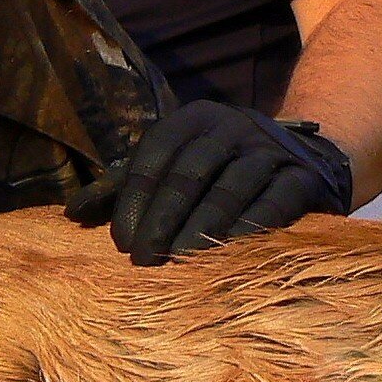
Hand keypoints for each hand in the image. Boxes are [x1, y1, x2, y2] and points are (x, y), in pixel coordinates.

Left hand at [65, 102, 352, 266]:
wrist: (309, 157)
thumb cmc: (222, 168)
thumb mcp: (176, 163)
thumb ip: (126, 186)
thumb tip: (72, 213)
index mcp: (195, 118)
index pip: (157, 153)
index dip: (135, 198)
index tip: (122, 242)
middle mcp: (233, 125)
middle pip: (191, 171)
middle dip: (164, 217)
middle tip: (145, 260)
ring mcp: (270, 149)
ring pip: (231, 187)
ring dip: (202, 228)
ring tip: (179, 264)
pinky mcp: (303, 177)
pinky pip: (275, 201)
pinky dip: (250, 227)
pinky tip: (228, 253)